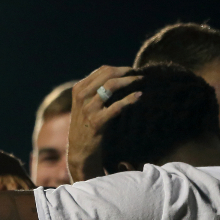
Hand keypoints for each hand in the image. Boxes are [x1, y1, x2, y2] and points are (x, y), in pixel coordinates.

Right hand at [67, 66, 142, 181]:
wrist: (79, 150)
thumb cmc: (86, 125)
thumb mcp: (85, 104)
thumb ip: (95, 89)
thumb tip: (118, 75)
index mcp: (79, 89)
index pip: (102, 70)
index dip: (120, 69)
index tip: (132, 71)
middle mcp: (81, 97)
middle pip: (107, 75)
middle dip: (126, 72)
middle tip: (139, 74)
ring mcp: (88, 109)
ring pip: (111, 86)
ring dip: (129, 81)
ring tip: (140, 81)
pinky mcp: (97, 122)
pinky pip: (117, 106)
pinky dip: (130, 99)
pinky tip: (139, 96)